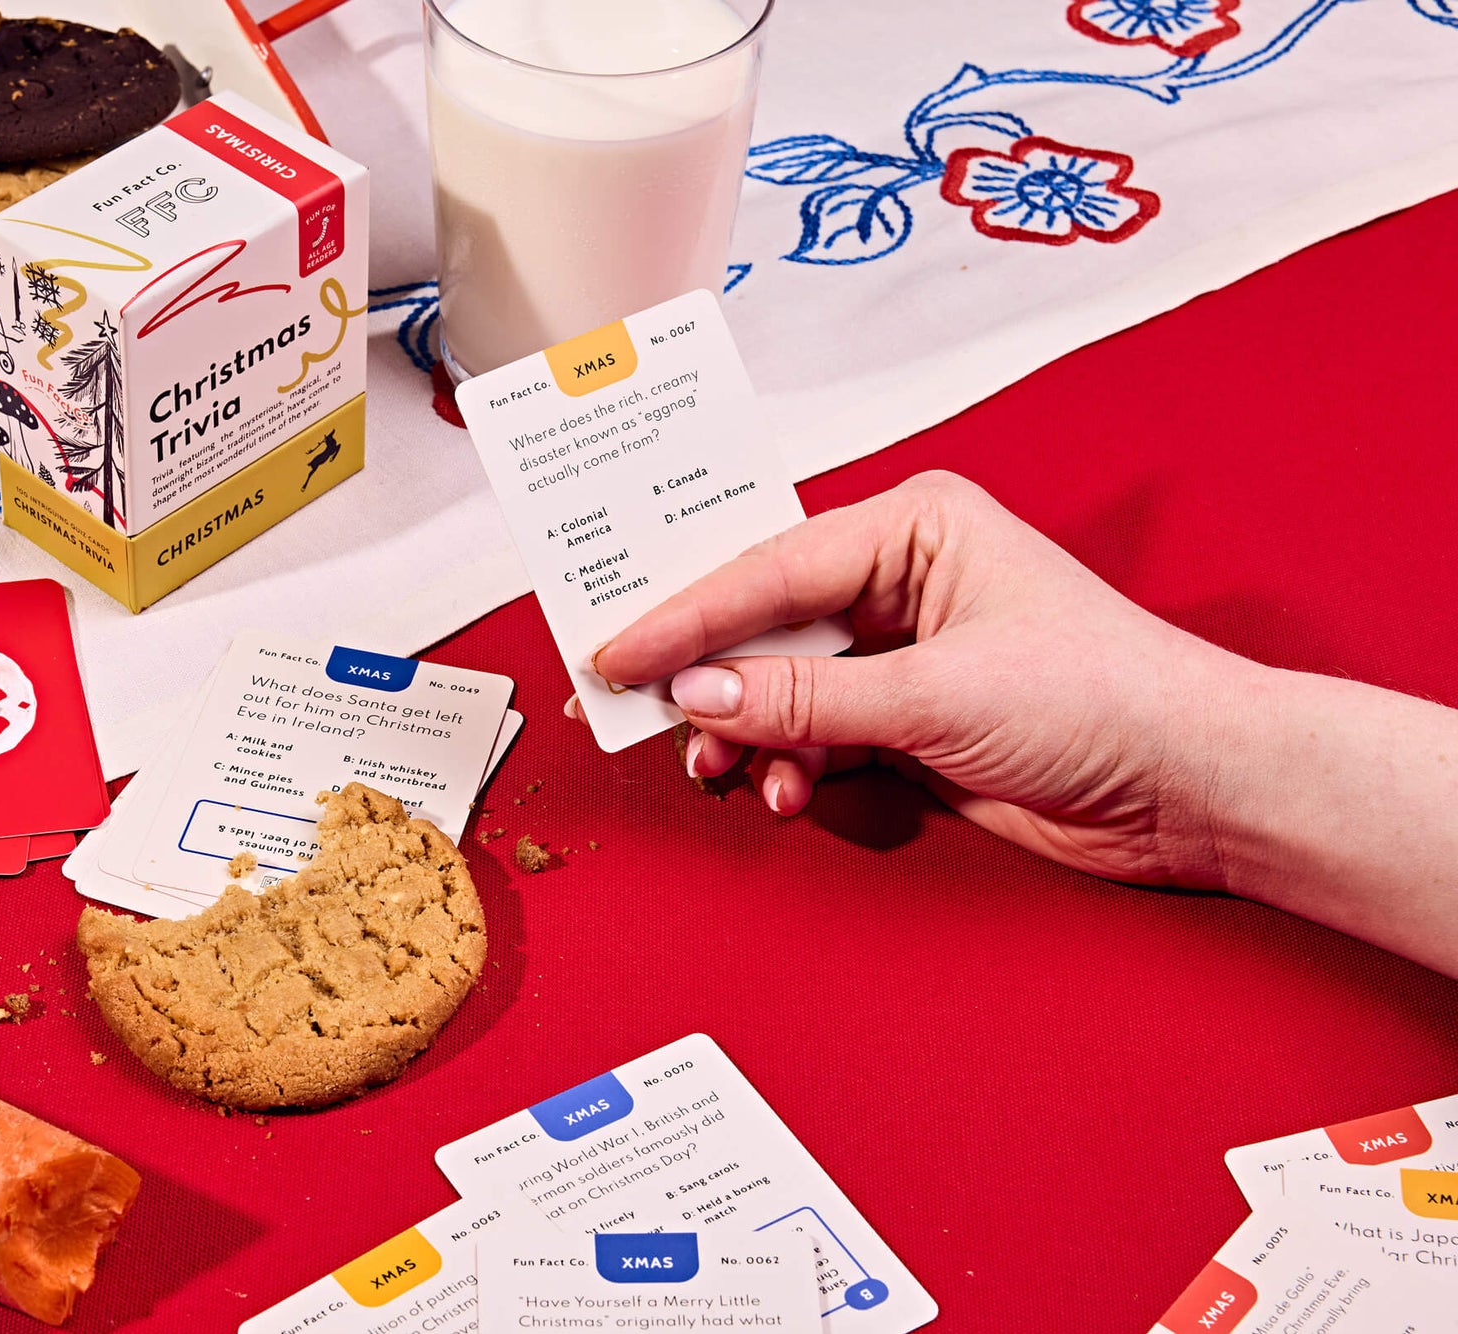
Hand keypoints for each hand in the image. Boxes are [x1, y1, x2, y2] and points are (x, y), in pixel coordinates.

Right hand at [582, 471, 1258, 887]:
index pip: (770, 567)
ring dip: (745, 733)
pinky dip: (787, 766)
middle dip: (705, 675)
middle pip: (762, 623)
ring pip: (779, 687)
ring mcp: (902, 657)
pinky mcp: (909, 724)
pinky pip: (812, 736)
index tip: (618, 650)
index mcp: (915, 528)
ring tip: (722, 767)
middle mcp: (901, 582)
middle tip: (636, 708)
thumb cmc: (1103, 697)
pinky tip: (784, 791)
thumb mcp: (936, 693)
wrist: (1192, 787)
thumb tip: (703, 691)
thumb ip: (807, 697)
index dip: (686, 615)